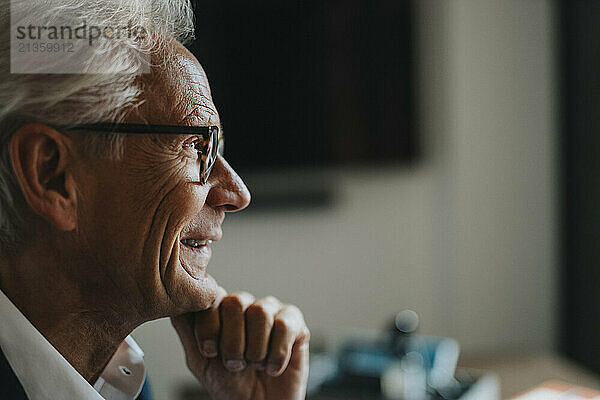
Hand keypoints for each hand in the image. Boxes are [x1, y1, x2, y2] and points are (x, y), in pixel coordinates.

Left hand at [171, 287, 309, 399]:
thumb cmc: (230, 385)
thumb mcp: (200, 360)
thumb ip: (187, 328)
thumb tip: (176, 302)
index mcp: (222, 309)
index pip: (211, 297)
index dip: (209, 327)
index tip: (210, 352)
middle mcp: (247, 305)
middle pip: (235, 302)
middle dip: (232, 342)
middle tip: (236, 364)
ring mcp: (272, 311)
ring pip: (260, 312)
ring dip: (255, 350)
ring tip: (255, 365)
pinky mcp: (295, 323)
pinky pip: (285, 325)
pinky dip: (276, 354)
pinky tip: (273, 367)